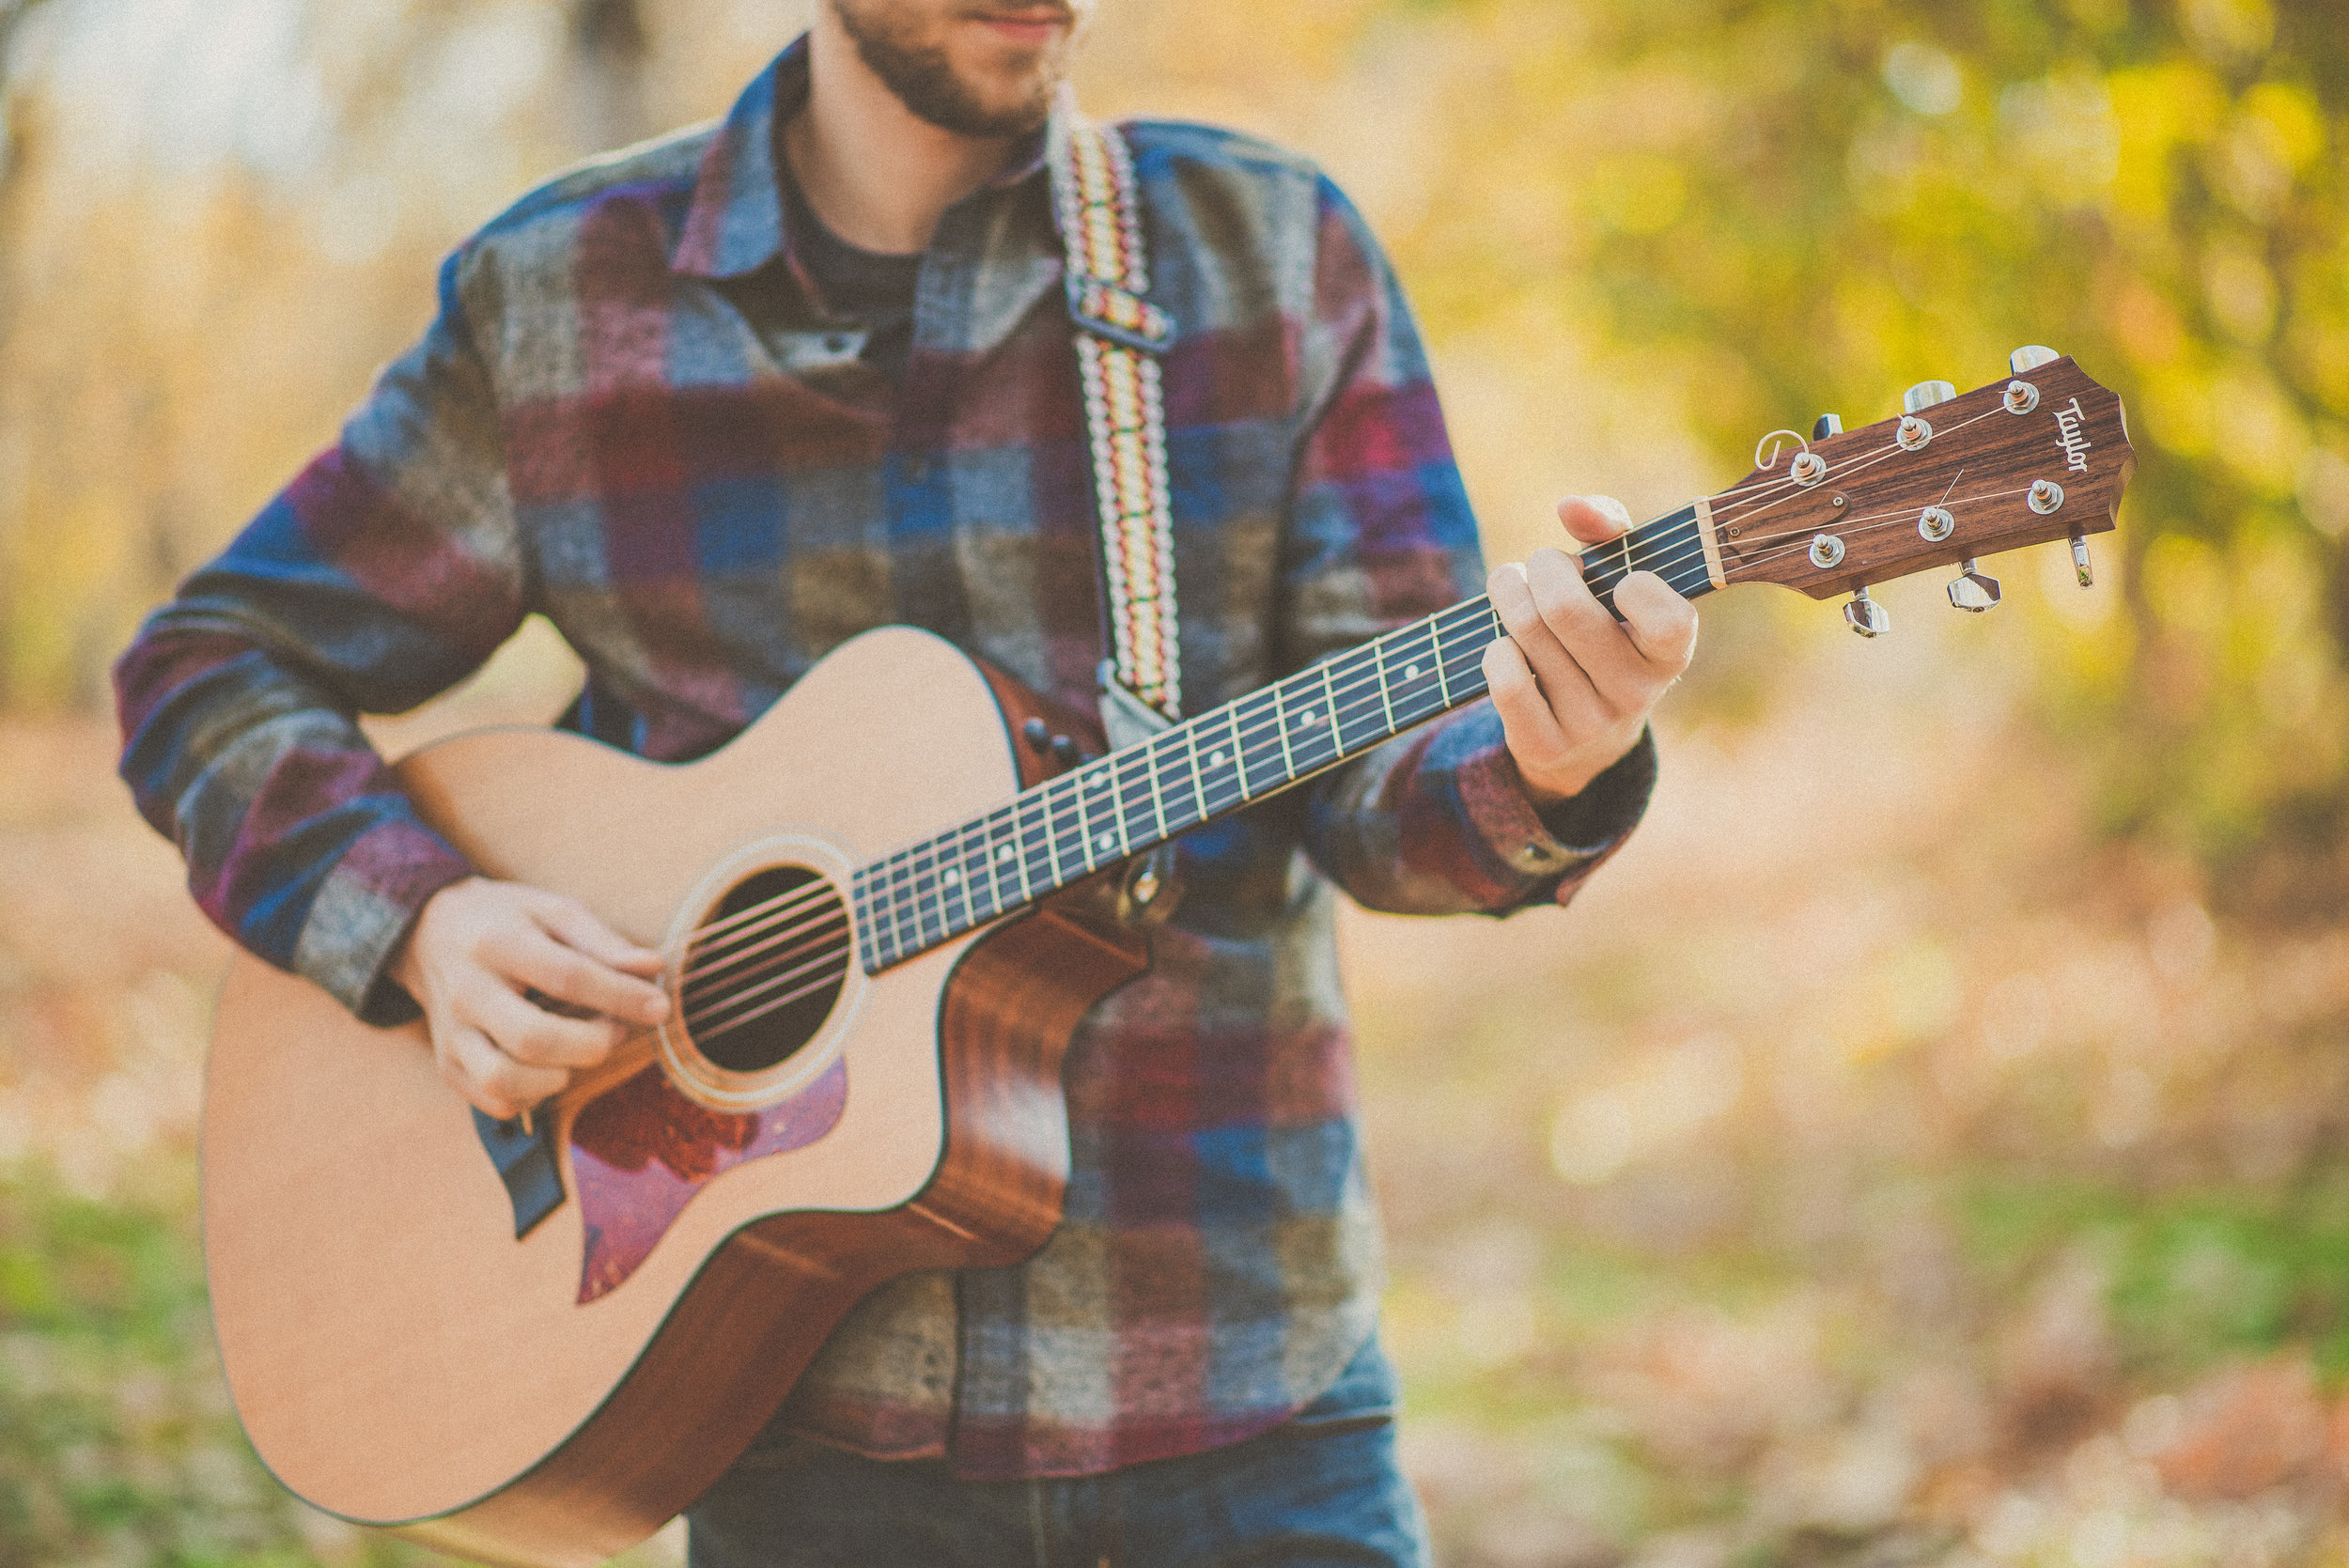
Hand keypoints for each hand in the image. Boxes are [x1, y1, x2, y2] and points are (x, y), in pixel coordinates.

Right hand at [389, 877, 669, 1119]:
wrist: (429, 932)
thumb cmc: (506, 921)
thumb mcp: (554, 912)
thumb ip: (604, 942)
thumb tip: (652, 968)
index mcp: (498, 944)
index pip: (567, 977)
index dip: (620, 997)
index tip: (660, 1008)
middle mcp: (467, 992)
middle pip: (533, 1039)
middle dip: (591, 1044)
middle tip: (615, 1030)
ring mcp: (451, 1033)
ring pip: (505, 1080)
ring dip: (560, 1076)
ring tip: (579, 1049)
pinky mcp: (448, 1063)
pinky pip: (494, 1101)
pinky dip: (533, 1095)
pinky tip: (550, 1068)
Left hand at [1482, 494, 1698, 806]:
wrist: (1586, 735)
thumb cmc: (1605, 629)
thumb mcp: (1619, 578)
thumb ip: (1608, 528)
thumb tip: (1570, 506)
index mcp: (1670, 653)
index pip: (1667, 620)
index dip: (1636, 587)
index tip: (1619, 581)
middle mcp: (1638, 694)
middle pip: (1564, 610)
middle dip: (1543, 568)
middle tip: (1543, 565)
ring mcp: (1591, 725)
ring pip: (1526, 634)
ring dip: (1508, 594)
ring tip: (1513, 589)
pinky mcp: (1546, 746)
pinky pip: (1507, 679)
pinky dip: (1495, 649)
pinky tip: (1505, 645)